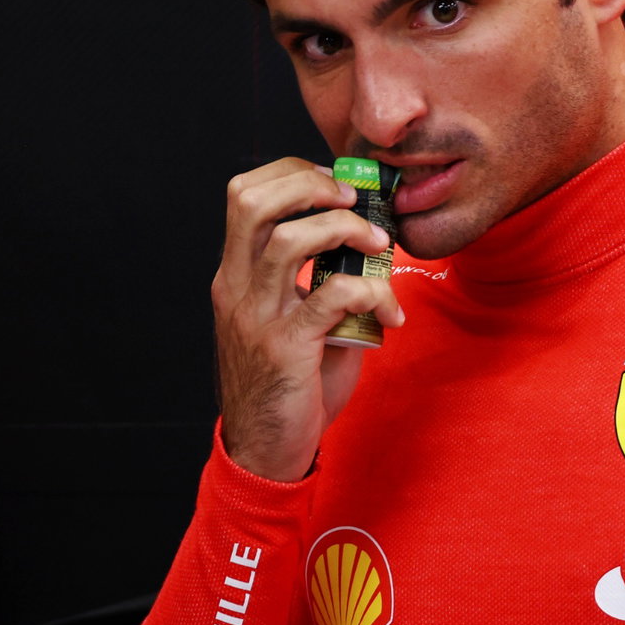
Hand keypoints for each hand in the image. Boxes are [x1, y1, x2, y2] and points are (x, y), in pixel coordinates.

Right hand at [211, 158, 403, 481]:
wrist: (265, 450)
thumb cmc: (287, 383)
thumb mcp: (291, 320)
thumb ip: (316, 281)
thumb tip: (368, 246)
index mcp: (235, 275)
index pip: (243, 194)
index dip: (292, 173)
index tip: (336, 186)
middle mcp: (237, 288)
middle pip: (252, 201)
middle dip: (309, 184)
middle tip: (352, 200)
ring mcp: (257, 316)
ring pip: (288, 240)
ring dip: (344, 230)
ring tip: (378, 246)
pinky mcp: (285, 348)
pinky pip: (329, 297)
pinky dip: (369, 292)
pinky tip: (390, 314)